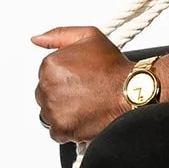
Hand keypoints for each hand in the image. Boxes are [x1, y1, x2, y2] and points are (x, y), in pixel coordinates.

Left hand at [31, 26, 130, 142]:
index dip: (64, 77)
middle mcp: (47, 87)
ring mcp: (53, 109)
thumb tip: (36, 39)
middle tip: (83, 93)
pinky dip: (68, 128)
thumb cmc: (114, 67)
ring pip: (48, 114)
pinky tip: (83, 118)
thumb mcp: (89, 36)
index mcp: (50, 65)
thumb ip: (59, 34)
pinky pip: (55, 132)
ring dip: (62, 112)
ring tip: (84, 105)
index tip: (78, 79)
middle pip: (44, 95)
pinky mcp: (62, 128)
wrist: (132, 92)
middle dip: (61, 95)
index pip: (45, 75)